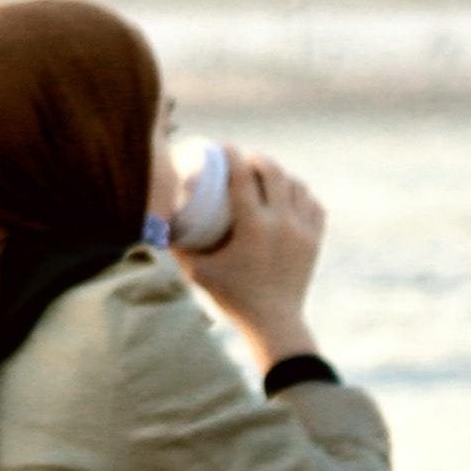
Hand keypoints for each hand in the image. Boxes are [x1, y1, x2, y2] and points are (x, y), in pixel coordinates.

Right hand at [179, 144, 322, 360]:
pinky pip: (313, 204)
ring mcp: (302, 231)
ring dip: (280, 174)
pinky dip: (300, 194)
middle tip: (245, 159)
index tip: (223, 147)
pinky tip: (290, 194)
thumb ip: (177, 246)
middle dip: (258, 159)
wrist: (274, 323)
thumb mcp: (197, 272)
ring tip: (266, 175)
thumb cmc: (230, 297)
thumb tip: (155, 222)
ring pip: (296, 185)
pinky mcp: (315, 240)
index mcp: (252, 227)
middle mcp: (282, 223)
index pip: (242, 177)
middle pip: (273, 172)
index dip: (232, 156)